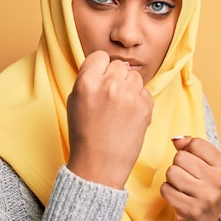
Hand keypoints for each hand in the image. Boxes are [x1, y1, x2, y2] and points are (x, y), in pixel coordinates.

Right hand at [67, 50, 152, 188]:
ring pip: (134, 77)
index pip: (100, 56)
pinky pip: (145, 92)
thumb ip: (88, 80)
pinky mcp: (144, 107)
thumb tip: (103, 66)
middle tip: (110, 97)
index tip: (100, 77)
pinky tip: (129, 116)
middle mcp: (109, 85)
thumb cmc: (85, 134)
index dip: (100, 67)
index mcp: (87, 82)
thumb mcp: (75, 102)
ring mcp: (129, 96)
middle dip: (115, 77)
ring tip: (119, 107)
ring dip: (129, 87)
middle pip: (118, 65)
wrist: (99, 165)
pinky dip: (139, 101)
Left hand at [160, 136, 220, 220]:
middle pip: (180, 157)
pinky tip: (178, 198)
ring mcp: (206, 197)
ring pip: (171, 172)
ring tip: (182, 188)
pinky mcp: (190, 210)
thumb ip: (192, 147)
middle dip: (178, 166)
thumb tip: (176, 139)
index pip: (195, 144)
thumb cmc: (204, 190)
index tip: (194, 164)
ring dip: (172, 180)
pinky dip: (167, 192)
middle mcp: (219, 182)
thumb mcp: (207, 166)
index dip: (188, 151)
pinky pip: (165, 189)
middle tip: (188, 179)